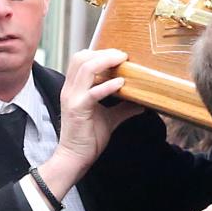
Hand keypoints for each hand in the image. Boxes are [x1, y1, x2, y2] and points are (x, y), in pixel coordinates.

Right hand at [41, 48, 141, 193]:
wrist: (74, 158)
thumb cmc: (88, 139)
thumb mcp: (109, 119)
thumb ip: (122, 108)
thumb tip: (141, 102)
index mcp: (74, 89)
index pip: (81, 59)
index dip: (100, 53)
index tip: (119, 55)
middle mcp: (70, 89)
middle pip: (82, 57)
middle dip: (104, 52)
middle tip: (123, 55)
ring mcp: (72, 98)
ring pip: (85, 68)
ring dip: (106, 61)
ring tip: (122, 61)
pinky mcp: (78, 109)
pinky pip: (93, 92)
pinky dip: (108, 86)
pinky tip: (121, 84)